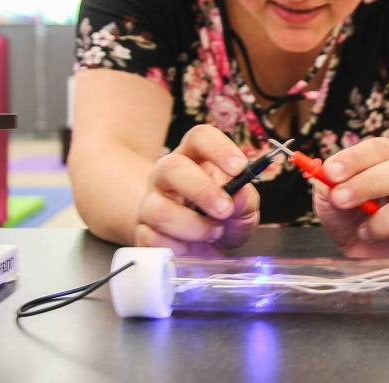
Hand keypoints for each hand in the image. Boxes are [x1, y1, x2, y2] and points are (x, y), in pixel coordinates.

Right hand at [134, 124, 258, 254]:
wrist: (201, 247)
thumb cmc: (223, 218)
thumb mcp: (243, 209)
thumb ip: (246, 200)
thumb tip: (240, 196)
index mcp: (195, 158)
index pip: (200, 138)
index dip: (219, 149)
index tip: (239, 168)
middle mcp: (167, 174)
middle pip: (172, 167)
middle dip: (201, 190)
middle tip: (225, 209)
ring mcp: (151, 201)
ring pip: (160, 210)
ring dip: (193, 227)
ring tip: (213, 233)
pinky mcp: (142, 231)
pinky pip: (153, 239)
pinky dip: (180, 249)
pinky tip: (194, 250)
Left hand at [313, 137, 388, 256]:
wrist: (380, 247)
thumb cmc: (356, 215)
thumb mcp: (333, 199)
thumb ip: (327, 187)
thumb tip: (327, 180)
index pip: (380, 148)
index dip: (354, 159)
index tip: (330, 172)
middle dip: (367, 184)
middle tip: (339, 199)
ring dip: (382, 221)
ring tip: (364, 231)